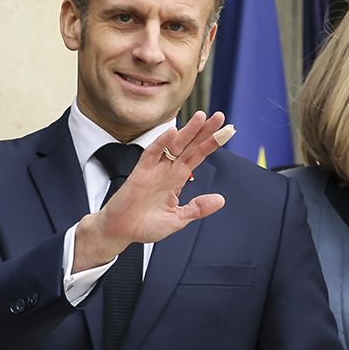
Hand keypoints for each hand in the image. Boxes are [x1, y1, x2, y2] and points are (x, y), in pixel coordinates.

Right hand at [72, 110, 230, 270]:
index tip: (227, 132)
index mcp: (177, 179)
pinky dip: (161, 142)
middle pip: (189, 146)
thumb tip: (220, 199)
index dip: (211, 144)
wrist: (121, 232)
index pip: (198, 156)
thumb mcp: (178, 219)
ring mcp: (154, 170)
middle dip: (204, 131)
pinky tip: (172, 132)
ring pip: (173, 145)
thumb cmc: (145, 225)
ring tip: (201, 117)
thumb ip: (198, 208)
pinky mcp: (140, 173)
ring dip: (187, 132)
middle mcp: (168, 170)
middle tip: (219, 117)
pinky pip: (151, 153)